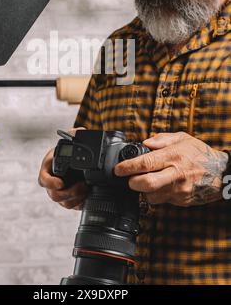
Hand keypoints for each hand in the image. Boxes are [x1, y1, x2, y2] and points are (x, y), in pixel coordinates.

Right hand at [38, 127, 88, 209]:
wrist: (77, 161)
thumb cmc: (69, 151)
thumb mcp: (70, 140)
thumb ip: (74, 134)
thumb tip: (80, 131)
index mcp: (47, 169)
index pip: (43, 180)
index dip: (50, 183)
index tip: (60, 183)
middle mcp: (52, 183)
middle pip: (54, 195)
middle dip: (69, 192)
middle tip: (82, 186)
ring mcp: (60, 193)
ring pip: (64, 203)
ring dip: (76, 198)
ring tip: (87, 189)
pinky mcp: (69, 200)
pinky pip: (72, 206)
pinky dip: (80, 202)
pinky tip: (87, 195)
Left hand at [114, 131, 228, 206]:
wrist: (221, 173)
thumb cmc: (200, 154)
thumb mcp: (183, 138)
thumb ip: (162, 139)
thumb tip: (144, 143)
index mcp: (174, 156)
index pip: (146, 163)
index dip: (128, 167)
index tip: (118, 169)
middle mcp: (176, 174)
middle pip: (146, 184)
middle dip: (132, 183)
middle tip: (128, 178)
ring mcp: (179, 190)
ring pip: (151, 196)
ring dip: (142, 190)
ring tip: (143, 181)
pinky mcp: (181, 201)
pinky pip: (161, 201)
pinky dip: (154, 195)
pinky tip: (157, 186)